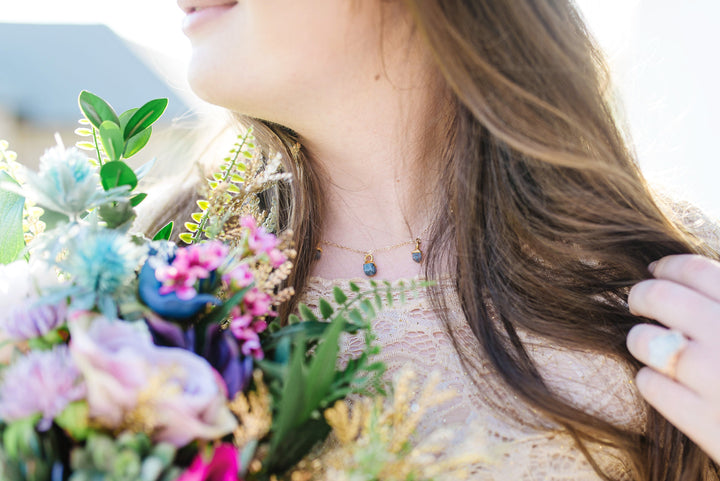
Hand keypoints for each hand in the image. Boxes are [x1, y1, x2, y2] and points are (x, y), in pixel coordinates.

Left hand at [627, 254, 719, 462]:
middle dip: (640, 295)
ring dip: (641, 338)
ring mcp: (716, 379)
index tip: (656, 271)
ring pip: (644, 340)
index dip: (668, 266)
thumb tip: (688, 276)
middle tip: (639, 304)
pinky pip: (649, 383)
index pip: (695, 270)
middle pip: (658, 296)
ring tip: (650, 344)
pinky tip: (665, 380)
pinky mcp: (704, 421)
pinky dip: (651, 379)